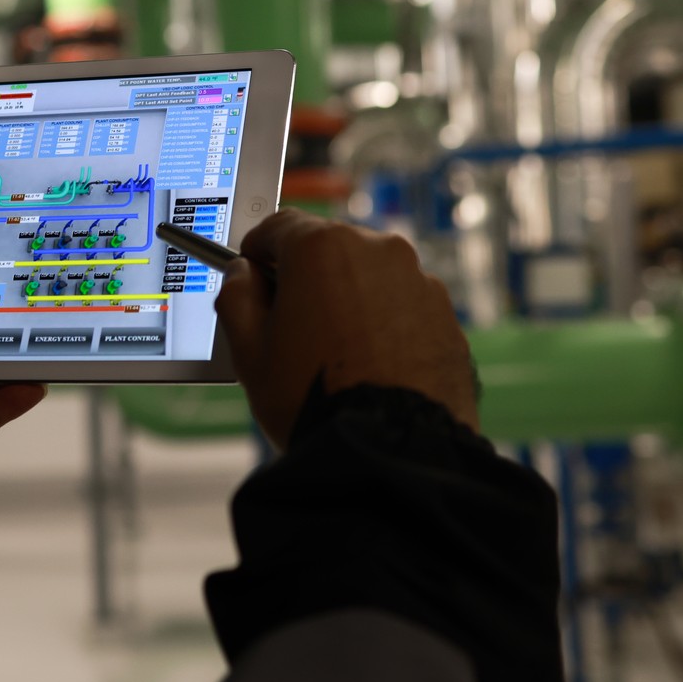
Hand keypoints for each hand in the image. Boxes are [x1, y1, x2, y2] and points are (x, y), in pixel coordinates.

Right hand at [217, 210, 476, 449]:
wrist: (389, 453)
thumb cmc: (315, 401)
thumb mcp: (249, 353)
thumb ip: (237, 298)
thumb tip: (243, 276)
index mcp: (321, 248)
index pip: (277, 227)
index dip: (258, 255)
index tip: (254, 280)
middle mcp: (376, 249)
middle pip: (328, 249)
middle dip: (307, 279)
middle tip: (293, 329)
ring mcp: (417, 280)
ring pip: (369, 277)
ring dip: (349, 301)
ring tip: (337, 357)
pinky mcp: (445, 314)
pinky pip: (403, 305)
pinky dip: (386, 324)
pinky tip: (372, 366)